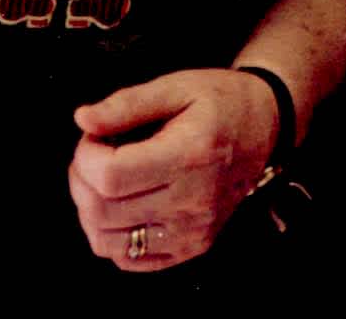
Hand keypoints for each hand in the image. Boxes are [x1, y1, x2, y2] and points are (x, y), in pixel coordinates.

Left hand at [69, 68, 280, 271]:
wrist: (265, 127)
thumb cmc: (220, 101)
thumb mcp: (177, 86)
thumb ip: (128, 103)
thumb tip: (83, 120)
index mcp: (190, 154)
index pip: (111, 176)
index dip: (86, 156)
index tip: (94, 136)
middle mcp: (194, 200)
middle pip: (103, 211)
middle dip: (80, 180)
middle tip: (93, 154)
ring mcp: (193, 230)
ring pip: (108, 243)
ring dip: (89, 211)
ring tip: (103, 180)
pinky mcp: (192, 246)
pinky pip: (129, 259)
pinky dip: (110, 235)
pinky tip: (119, 205)